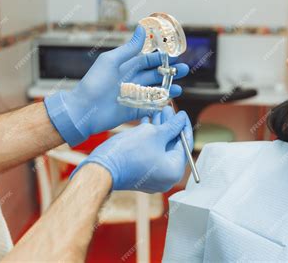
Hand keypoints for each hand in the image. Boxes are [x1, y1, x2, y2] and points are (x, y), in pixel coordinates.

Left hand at [44, 26, 188, 145]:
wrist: (83, 110)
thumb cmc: (94, 83)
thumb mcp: (111, 61)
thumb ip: (129, 48)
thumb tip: (142, 27)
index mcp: (126, 67)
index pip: (148, 60)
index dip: (161, 58)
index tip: (174, 56)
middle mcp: (131, 80)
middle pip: (155, 75)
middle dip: (169, 73)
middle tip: (184, 70)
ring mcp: (133, 96)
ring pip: (155, 91)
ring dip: (168, 89)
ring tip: (179, 88)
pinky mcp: (133, 111)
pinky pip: (150, 107)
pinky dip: (160, 104)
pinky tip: (169, 101)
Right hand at [71, 106, 193, 192]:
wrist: (102, 167)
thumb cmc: (129, 152)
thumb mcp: (154, 133)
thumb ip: (172, 126)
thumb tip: (181, 119)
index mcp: (174, 171)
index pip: (185, 145)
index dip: (183, 126)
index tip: (181, 114)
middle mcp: (166, 178)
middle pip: (172, 147)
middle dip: (169, 126)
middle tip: (168, 110)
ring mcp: (153, 177)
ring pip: (160, 149)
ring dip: (159, 130)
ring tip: (157, 113)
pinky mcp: (141, 173)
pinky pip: (151, 154)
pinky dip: (150, 139)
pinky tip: (147, 123)